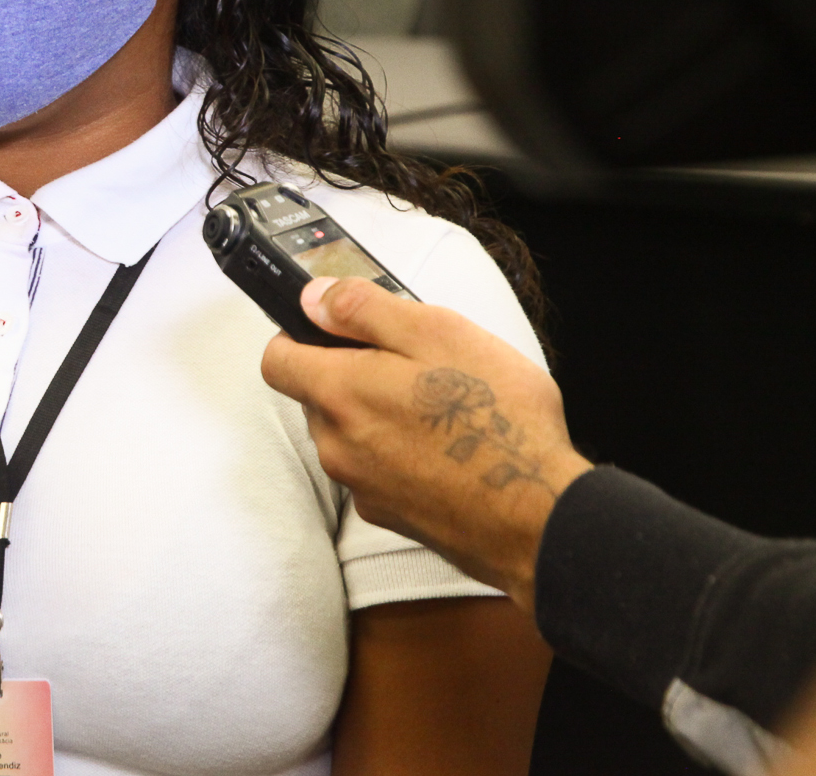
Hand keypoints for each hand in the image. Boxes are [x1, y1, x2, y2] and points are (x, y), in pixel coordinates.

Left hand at [259, 278, 592, 618]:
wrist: (537, 517)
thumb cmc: (498, 423)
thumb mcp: (438, 332)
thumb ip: (364, 309)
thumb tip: (314, 298)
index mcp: (340, 392)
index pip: (278, 359)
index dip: (300, 336)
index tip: (335, 329)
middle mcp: (336, 444)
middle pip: (316, 396)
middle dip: (352, 374)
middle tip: (413, 366)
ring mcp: (359, 485)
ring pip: (347, 434)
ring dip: (378, 416)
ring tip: (439, 409)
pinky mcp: (387, 514)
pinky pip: (375, 470)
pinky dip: (397, 455)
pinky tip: (445, 449)